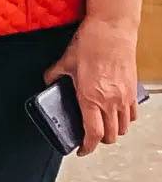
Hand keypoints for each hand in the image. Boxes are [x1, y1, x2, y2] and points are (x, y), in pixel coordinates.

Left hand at [44, 17, 139, 154]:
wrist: (112, 30)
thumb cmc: (90, 44)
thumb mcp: (65, 61)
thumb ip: (54, 75)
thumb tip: (48, 82)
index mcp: (91, 98)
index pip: (93, 134)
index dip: (87, 147)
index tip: (81, 150)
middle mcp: (110, 102)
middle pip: (110, 136)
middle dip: (99, 141)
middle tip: (89, 137)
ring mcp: (124, 97)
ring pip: (123, 128)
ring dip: (113, 131)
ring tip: (102, 125)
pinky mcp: (132, 90)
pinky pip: (132, 114)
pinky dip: (125, 119)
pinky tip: (115, 113)